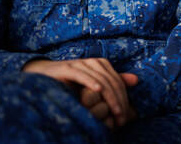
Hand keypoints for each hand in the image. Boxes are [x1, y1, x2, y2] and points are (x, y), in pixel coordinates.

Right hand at [23, 58, 137, 126]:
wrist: (44, 75)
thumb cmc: (70, 82)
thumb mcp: (93, 83)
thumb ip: (112, 82)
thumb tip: (136, 80)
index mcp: (101, 64)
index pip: (118, 82)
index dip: (124, 99)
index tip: (126, 116)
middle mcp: (93, 62)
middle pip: (112, 82)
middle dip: (119, 101)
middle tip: (122, 118)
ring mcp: (80, 64)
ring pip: (101, 80)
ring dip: (110, 97)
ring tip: (115, 111)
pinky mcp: (68, 68)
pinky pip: (82, 75)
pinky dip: (91, 82)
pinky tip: (98, 91)